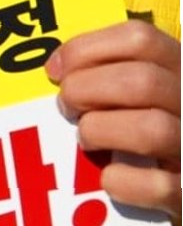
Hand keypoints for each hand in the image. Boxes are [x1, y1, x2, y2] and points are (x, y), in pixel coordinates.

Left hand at [47, 20, 179, 225]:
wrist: (182, 178)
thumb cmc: (147, 123)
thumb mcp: (143, 89)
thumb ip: (110, 70)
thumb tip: (57, 69)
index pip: (140, 38)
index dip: (86, 49)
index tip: (55, 71)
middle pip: (141, 81)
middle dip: (85, 91)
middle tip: (67, 107)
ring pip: (152, 130)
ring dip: (100, 132)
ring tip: (86, 139)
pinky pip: (159, 187)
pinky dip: (123, 182)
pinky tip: (109, 178)